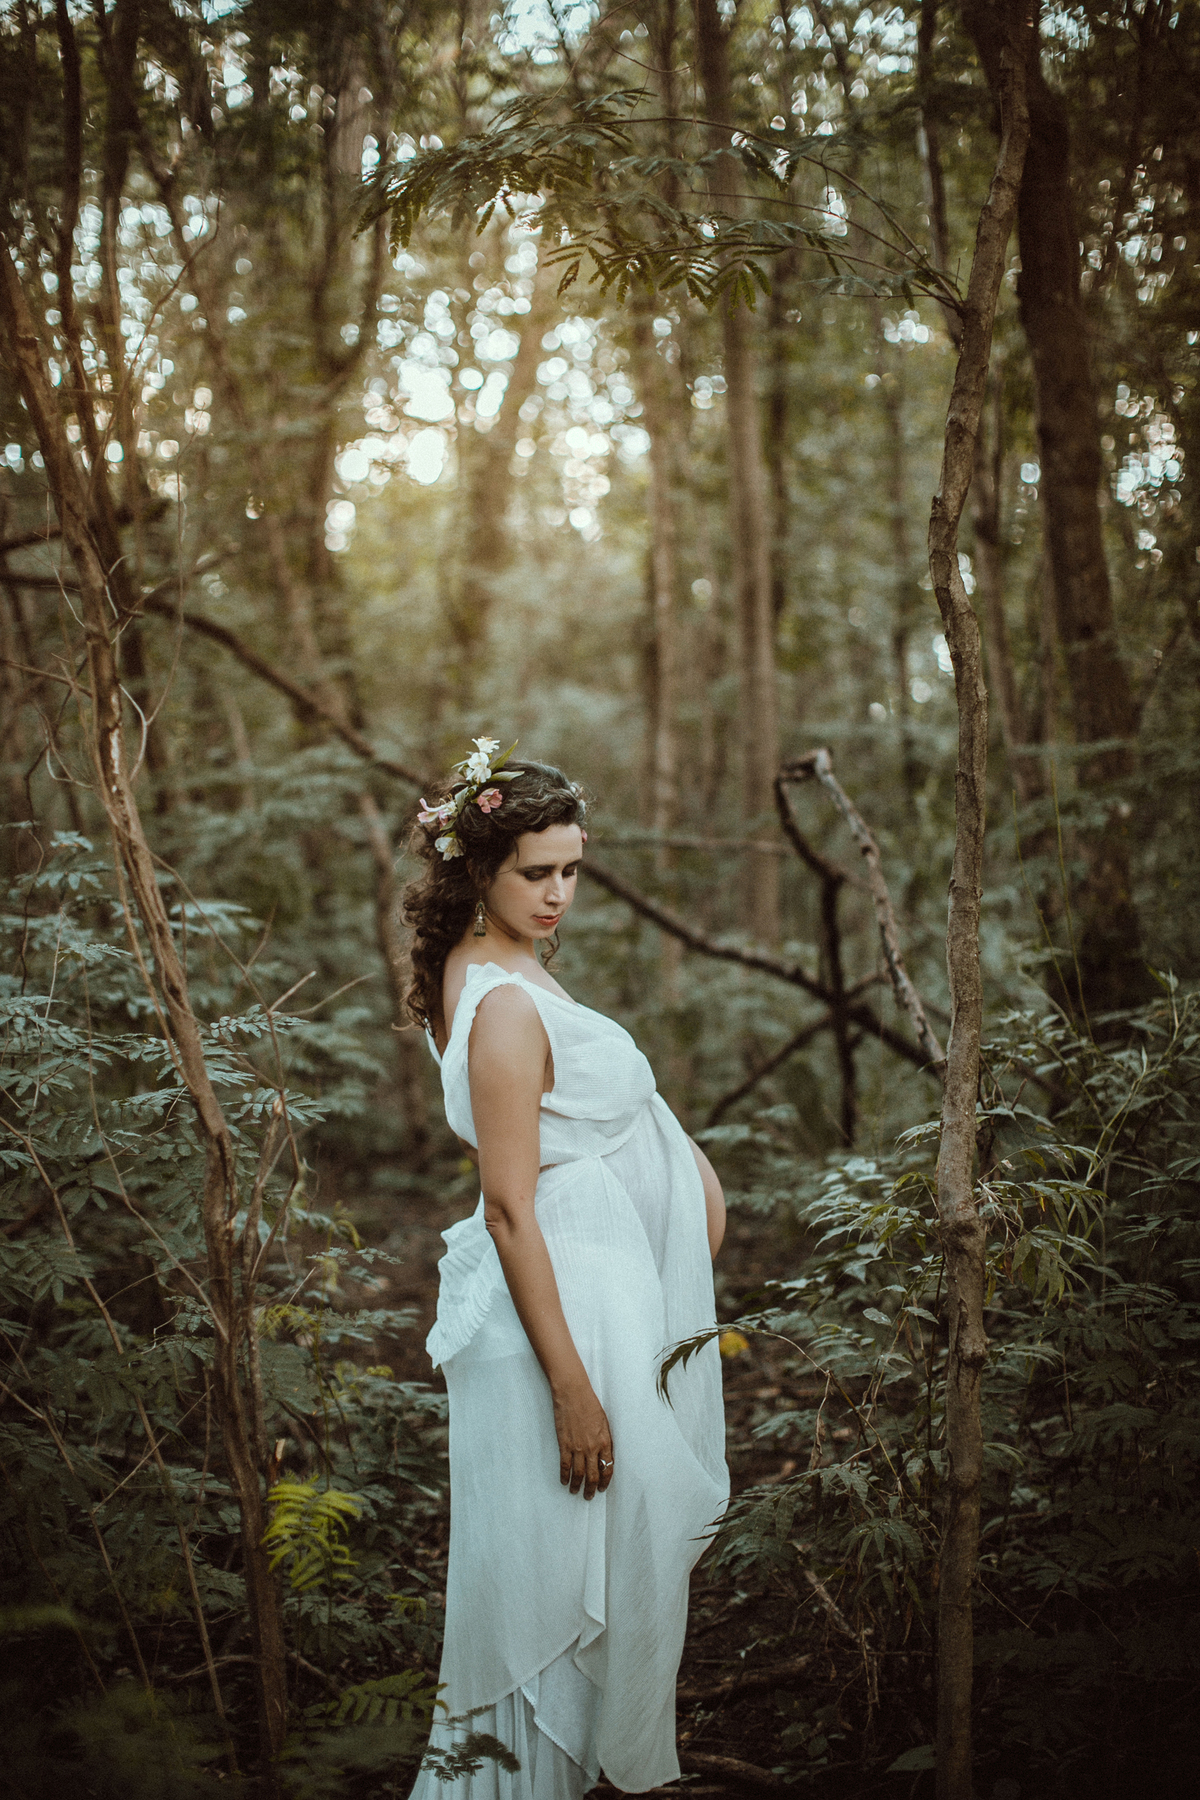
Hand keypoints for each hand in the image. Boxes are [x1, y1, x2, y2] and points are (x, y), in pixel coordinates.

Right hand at [551, 1377, 613, 1499]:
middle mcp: (592, 1447)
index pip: (607, 1468)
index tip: (602, 1487)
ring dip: (577, 1486)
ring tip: (575, 1491)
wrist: (573, 1393)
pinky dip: (564, 1476)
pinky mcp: (564, 1444)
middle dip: (591, 1489)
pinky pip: (565, 1465)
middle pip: (593, 1475)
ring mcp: (577, 1447)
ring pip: (579, 1474)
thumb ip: (605, 1439)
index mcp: (605, 1441)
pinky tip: (563, 1481)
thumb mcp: (604, 1422)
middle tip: (589, 1496)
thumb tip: (604, 1454)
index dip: (605, 1480)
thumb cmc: (589, 1404)